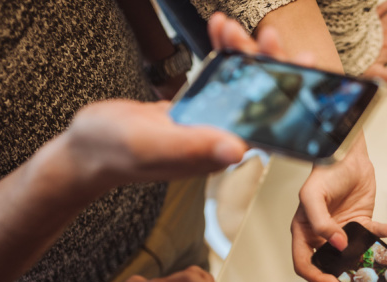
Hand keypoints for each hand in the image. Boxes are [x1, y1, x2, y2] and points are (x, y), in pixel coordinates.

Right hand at [62, 14, 297, 197]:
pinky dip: (220, 52)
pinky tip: (219, 29)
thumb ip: (194, 147)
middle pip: (258, 101)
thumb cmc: (114, 152)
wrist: (84, 148)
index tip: (301, 70)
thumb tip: (237, 150)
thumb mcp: (153, 146)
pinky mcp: (193, 108)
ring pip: (238, 84)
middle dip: (268, 66)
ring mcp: (207, 121)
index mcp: (219, 153)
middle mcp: (219, 138)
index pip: (267, 125)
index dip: (288, 97)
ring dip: (241, 53)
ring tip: (230, 24)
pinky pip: (216, 77)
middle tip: (271, 36)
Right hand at [290, 135, 386, 281]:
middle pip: (328, 265)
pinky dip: (386, 235)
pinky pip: (375, 234)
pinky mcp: (362, 223)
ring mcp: (343, 231)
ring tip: (376, 268)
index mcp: (305, 231)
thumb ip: (321, 223)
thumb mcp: (313, 196)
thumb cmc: (325, 172)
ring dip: (364, 263)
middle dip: (340, 276)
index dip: (316, 278)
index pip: (304, 263)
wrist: (348, 155)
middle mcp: (323, 235)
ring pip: (353, 256)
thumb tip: (338, 245)